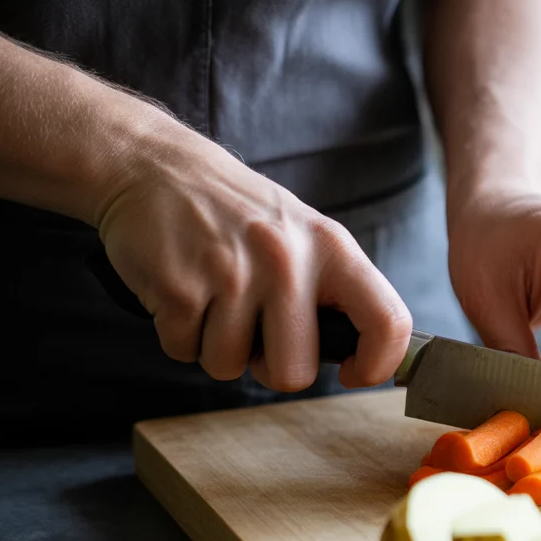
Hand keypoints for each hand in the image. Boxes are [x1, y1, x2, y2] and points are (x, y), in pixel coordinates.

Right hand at [94, 129, 412, 391]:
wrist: (153, 166)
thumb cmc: (237, 213)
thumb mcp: (305, 234)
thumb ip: (335, 290)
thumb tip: (371, 357)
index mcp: (331, 249)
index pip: (387, 321)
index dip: (377, 364)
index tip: (353, 372)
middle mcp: (287, 261)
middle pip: (294, 374)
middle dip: (269, 366)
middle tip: (254, 328)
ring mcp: (232, 275)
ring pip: (230, 366)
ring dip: (216, 346)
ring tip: (212, 296)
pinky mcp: (180, 288)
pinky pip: (185, 352)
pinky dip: (180, 335)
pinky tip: (183, 290)